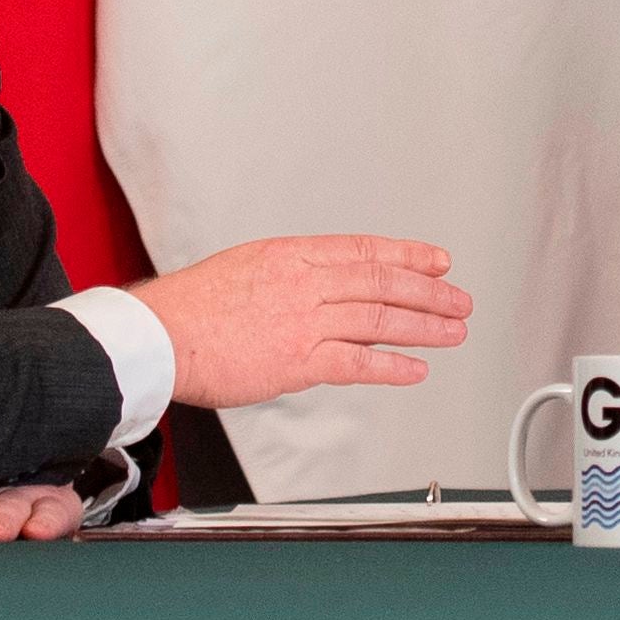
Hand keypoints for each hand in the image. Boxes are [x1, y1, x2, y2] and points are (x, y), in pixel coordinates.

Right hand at [122, 235, 471, 408]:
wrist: (160, 336)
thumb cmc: (192, 308)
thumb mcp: (248, 267)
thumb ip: (291, 278)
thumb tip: (320, 289)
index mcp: (294, 255)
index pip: (367, 250)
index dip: (410, 255)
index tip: (438, 262)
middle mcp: (306, 283)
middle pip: (383, 282)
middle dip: (429, 292)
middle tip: (459, 300)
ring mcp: (305, 321)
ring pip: (380, 319)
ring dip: (424, 326)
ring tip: (453, 331)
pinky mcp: (298, 361)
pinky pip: (357, 363)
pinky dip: (391, 366)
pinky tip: (415, 369)